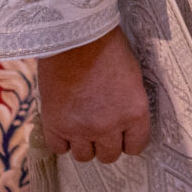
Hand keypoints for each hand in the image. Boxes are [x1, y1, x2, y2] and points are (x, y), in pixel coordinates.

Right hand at [37, 28, 151, 163]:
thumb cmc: (107, 48)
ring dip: (83, 143)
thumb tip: (123, 120)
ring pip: (84, 156)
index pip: (136, 146)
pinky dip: (61, 139)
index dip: (128, 140)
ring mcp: (81, 128)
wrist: (75, 35)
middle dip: (105, 143)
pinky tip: (63, 124)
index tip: (122, 135)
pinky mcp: (55, 124)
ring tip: (80, 124)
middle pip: (109, 155)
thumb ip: (128, 105)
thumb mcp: (131, 77)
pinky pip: (59, 148)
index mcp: (135, 113)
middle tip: (99, 128)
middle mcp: (109, 126)